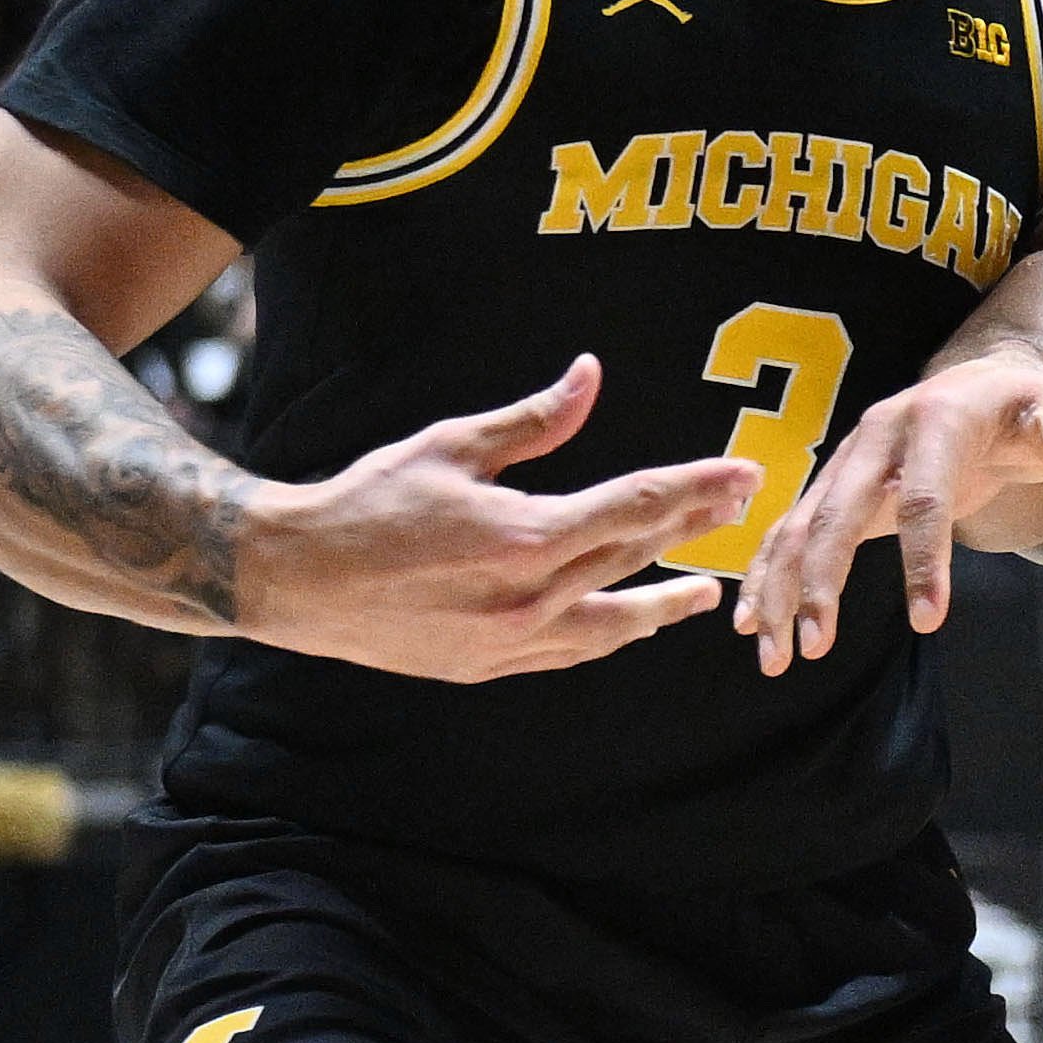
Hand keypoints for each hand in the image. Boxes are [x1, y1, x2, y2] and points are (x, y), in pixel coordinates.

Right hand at [229, 355, 751, 684]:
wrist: (296, 580)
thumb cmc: (369, 501)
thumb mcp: (452, 445)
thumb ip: (533, 420)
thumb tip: (590, 375)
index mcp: (526, 537)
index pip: (636, 507)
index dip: (698, 488)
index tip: (746, 473)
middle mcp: (529, 599)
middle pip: (634, 559)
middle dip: (693, 529)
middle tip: (740, 505)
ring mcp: (511, 642)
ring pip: (612, 625)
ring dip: (662, 606)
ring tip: (702, 593)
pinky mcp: (489, 667)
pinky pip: (568, 653)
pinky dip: (606, 636)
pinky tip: (625, 626)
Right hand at [738, 349, 1042, 677]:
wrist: (988, 387)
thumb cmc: (1032, 408)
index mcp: (935, 419)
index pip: (925, 496)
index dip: (925, 559)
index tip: (927, 621)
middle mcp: (878, 434)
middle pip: (839, 511)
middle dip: (821, 580)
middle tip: (816, 646)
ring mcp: (850, 460)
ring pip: (799, 525)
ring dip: (778, 590)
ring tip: (776, 658)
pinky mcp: (838, 485)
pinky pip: (792, 531)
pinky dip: (766, 577)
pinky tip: (753, 628)